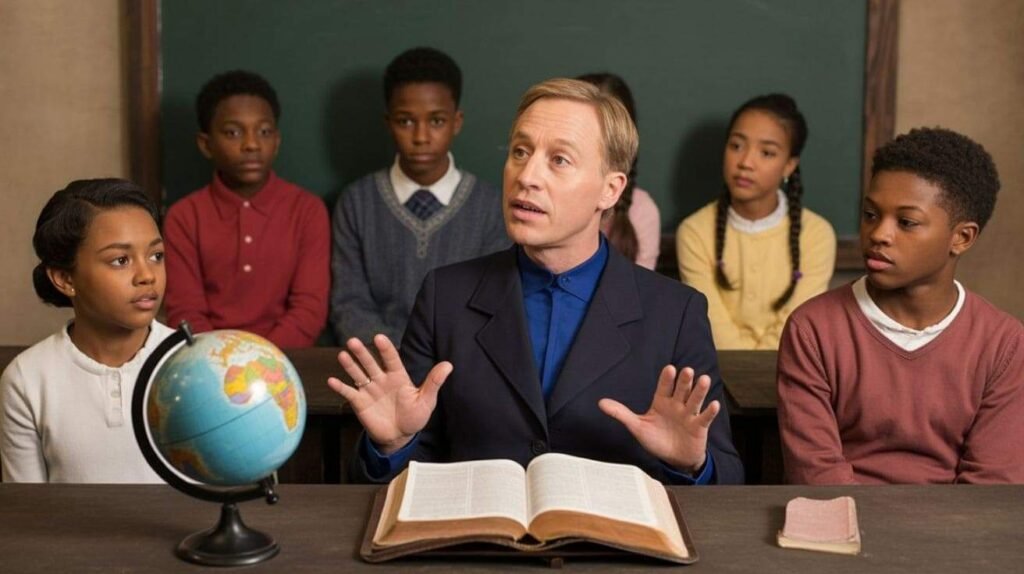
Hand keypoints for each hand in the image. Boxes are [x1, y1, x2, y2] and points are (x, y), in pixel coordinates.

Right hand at [327, 335, 451, 453]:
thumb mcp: (426, 400)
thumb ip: (434, 382)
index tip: (379, 337)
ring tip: (342, 355)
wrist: (400, 436)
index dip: (385, 349)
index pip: (391, 359)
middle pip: (370, 363)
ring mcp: (369, 390)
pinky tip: (332, 381)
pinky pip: (349, 393)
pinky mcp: (359, 403)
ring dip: (350, 365)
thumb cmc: (414, 416)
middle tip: (352, 341)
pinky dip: (340, 387)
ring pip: (358, 374)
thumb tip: (448, 364)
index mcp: (398, 376)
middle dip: (362, 353)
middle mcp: (381, 380)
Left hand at [598, 366, 719, 473]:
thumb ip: (621, 413)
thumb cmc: (656, 439)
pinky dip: (709, 411)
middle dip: (684, 381)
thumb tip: (601, 403)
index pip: (664, 387)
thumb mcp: (637, 426)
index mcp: (662, 402)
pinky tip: (713, 405)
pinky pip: (705, 417)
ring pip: (695, 400)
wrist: (674, 459)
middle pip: (681, 389)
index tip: (669, 369)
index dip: (667, 379)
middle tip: (686, 371)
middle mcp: (677, 404)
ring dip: (699, 390)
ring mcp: (689, 415)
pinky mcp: (699, 426)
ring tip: (703, 379)